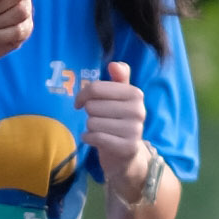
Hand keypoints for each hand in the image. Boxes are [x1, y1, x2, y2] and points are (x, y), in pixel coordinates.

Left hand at [82, 61, 152, 189]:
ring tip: (100, 130)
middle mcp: (138, 110)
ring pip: (92, 123)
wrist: (125, 154)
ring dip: (90, 128)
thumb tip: (114, 64)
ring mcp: (135, 130)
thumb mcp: (119, 97)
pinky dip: (89, 138)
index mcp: (135, 93)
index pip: (95, 88)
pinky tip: (94, 139)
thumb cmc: (116, 119)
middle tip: (99, 119)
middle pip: (92, 106)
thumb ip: (119, 78)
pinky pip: (96, 137)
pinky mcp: (127, 147)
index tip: (80, 102)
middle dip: (90, 114)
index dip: (82, 95)